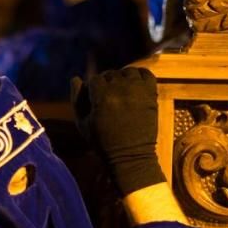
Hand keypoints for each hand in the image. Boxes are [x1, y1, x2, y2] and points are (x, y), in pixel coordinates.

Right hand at [70, 67, 165, 196]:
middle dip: (108, 83)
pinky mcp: (151, 95)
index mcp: (102, 97)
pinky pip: (146, 74)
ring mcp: (138, 91)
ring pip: (128, 71)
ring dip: (123, 78)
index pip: (95, 79)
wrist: (130, 156)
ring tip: (122, 90)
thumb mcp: (83, 123)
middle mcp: (121, 90)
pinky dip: (140, 76)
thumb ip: (77, 99)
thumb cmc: (103, 142)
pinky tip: (135, 84)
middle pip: (111, 74)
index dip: (93, 88)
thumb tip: (76, 78)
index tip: (95, 98)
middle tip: (109, 97)